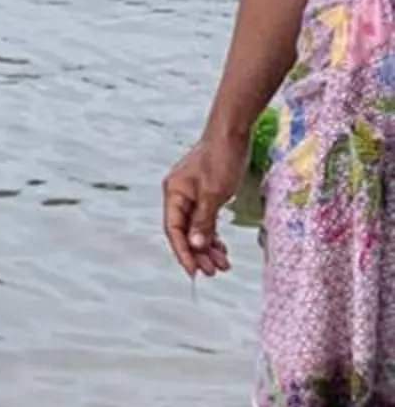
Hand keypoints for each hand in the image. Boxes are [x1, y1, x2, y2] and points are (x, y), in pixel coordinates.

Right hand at [163, 128, 247, 276]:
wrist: (231, 134)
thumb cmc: (221, 159)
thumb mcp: (213, 193)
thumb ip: (203, 221)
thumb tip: (194, 246)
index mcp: (174, 193)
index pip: (174, 230)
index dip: (183, 252)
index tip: (194, 272)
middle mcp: (179, 195)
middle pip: (184, 232)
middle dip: (198, 254)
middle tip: (214, 272)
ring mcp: (192, 194)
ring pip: (196, 228)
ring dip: (208, 247)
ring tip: (224, 264)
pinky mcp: (205, 194)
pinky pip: (205, 221)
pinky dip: (213, 235)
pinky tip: (223, 247)